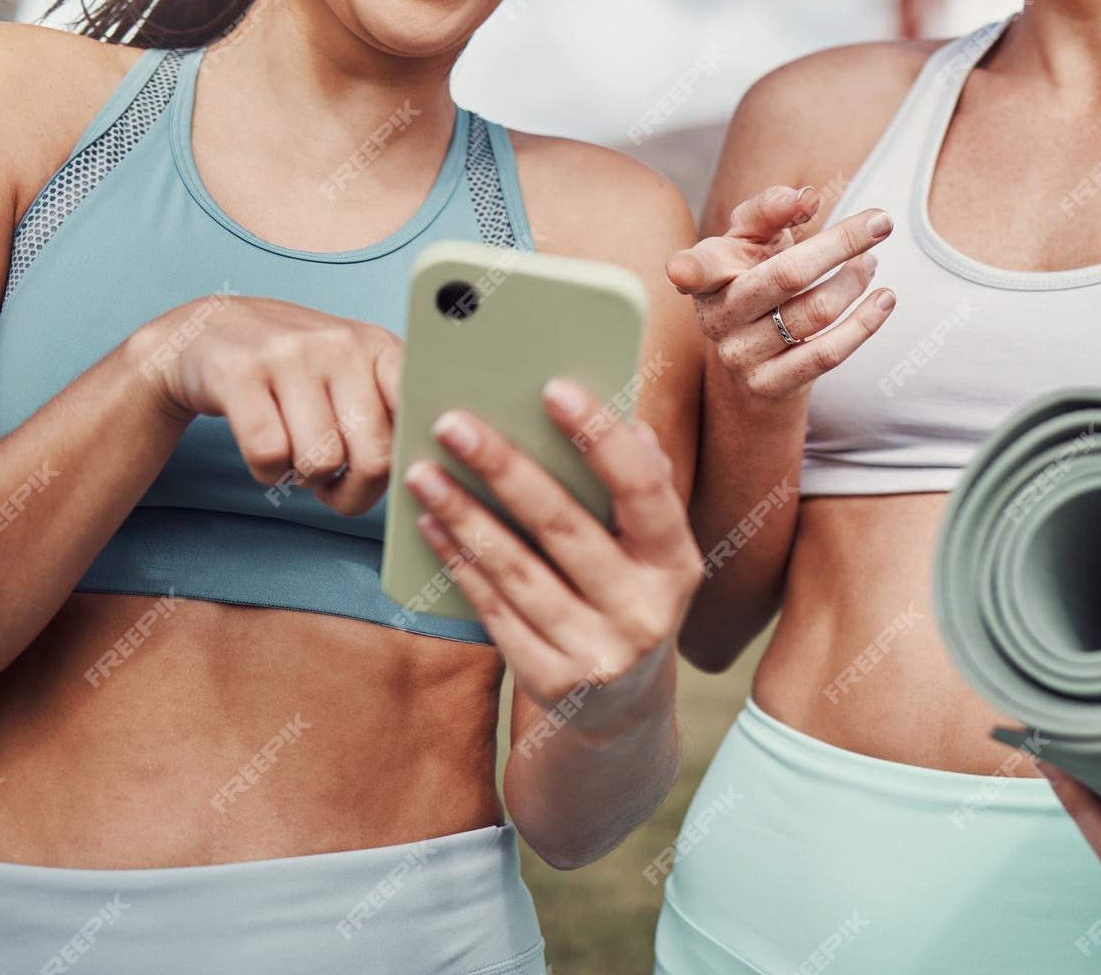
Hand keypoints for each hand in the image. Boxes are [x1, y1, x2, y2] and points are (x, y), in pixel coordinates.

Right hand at [130, 294, 399, 516]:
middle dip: (355, 492)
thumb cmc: (295, 369)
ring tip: (296, 457)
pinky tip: (266, 454)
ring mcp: (289, 355)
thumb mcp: (352, 372)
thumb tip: (426, 470)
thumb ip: (390, 411)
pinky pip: (270, 456)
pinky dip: (268, 473)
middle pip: (375, 456)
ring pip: (321, 461)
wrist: (210, 332)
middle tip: (336, 487)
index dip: (409, 462)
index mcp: (379, 347)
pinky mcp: (239, 373)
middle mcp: (340, 344)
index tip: (391, 477)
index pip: (419, 417)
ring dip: (305, 479)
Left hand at [403, 377, 701, 735]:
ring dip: (464, 516)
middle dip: (505, 468)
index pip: (644, 490)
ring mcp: (598, 655)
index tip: (552, 387)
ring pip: (517, 572)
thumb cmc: (630, 597)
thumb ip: (644, 489)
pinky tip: (430, 524)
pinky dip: (459, 565)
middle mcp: (645, 613)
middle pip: (565, 528)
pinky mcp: (552, 683)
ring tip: (424, 471)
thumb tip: (630, 425)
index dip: (600, 438)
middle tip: (453, 421)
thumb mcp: (652, 551)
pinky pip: (494, 612)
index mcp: (677, 564)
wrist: (624, 712)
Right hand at [663, 184, 895, 400]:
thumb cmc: (754, 277)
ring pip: (815, 313)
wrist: (754, 356)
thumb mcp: (753, 240)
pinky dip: (864, 323)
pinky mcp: (769, 385)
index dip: (688, 270)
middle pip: (787, 275)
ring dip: (855, 281)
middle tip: (881, 222)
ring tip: (870, 262)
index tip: (681, 270)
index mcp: (708, 274)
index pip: (699, 268)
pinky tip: (884, 300)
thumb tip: (806, 197)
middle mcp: (718, 316)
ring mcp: (741, 355)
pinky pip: (827, 354)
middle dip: (840, 243)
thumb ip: (771, 209)